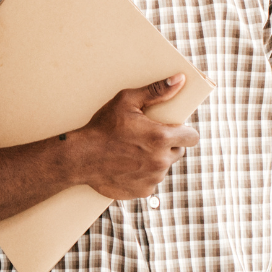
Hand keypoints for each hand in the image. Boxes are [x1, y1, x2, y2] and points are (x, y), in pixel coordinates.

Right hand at [74, 77, 199, 199]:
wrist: (79, 158)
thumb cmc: (102, 126)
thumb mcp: (127, 101)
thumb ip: (156, 91)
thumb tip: (180, 79)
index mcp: (161, 138)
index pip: (192, 137)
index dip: (185, 132)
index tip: (175, 130)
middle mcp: (160, 161)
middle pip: (178, 152)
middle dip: (168, 145)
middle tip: (148, 139)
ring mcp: (153, 178)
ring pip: (164, 167)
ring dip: (156, 160)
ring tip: (135, 152)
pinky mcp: (143, 192)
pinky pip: (152, 181)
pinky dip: (144, 175)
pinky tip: (129, 166)